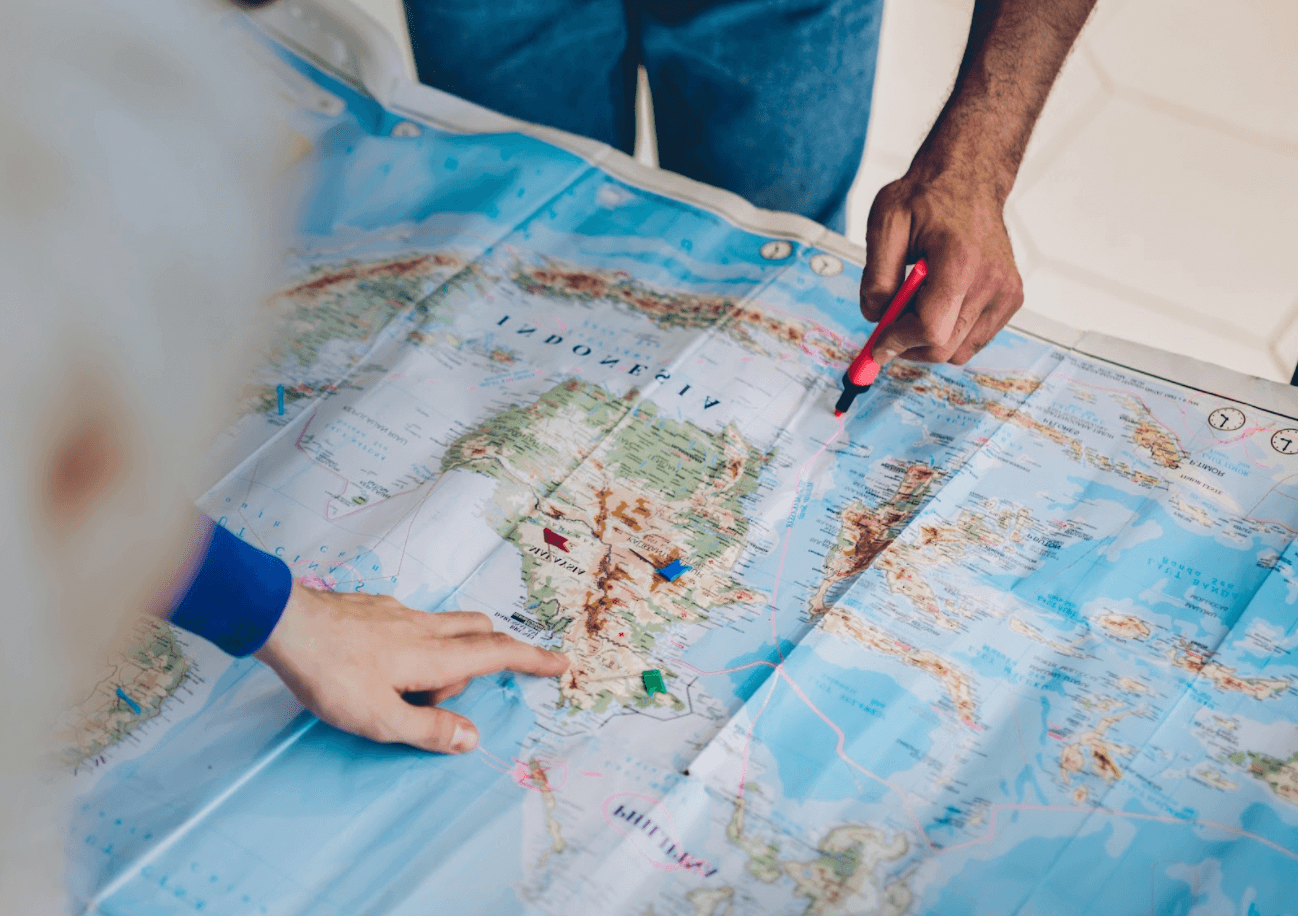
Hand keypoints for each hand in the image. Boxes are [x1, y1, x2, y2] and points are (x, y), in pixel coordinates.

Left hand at [255, 581, 568, 752]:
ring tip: (405, 691)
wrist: (286, 623)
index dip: (533, 659)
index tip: (561, 663)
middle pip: (479, 629)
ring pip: (446, 625)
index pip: (497, 654)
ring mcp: (399, 613)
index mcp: (434, 656)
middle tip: (452, 696)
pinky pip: (412, 623)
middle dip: (488, 654)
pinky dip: (414, 645)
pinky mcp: (375, 608)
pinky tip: (378, 666)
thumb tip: (473, 737)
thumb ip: (429, 730)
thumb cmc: (331, 674)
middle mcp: (425, 628)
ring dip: (447, 655)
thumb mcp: (380, 719)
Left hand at [859, 162, 1023, 366]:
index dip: (897, 342)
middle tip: (890, 326)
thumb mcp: (885, 224)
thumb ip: (877, 276)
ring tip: (916, 304)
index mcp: (960, 260)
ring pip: (959, 351)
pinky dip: (951, 334)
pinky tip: (939, 302)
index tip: (877, 343)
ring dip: (929, 341)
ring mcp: (1006, 292)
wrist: (968, 179)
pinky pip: (974, 340)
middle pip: (944, 348)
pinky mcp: (1012, 298)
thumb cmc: (925, 197)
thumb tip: (876, 317)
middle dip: (909, 345)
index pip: (930, 328)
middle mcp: (992, 280)